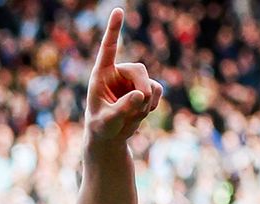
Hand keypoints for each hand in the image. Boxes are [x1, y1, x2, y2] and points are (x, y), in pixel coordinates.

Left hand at [85, 8, 162, 146]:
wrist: (109, 135)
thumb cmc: (102, 127)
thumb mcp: (108, 121)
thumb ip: (122, 108)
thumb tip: (141, 94)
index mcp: (101, 74)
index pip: (108, 48)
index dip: (114, 30)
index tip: (118, 11)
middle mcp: (118, 72)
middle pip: (139, 70)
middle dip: (142, 90)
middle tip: (140, 107)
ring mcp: (133, 79)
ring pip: (150, 83)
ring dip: (145, 103)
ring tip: (133, 116)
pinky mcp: (145, 87)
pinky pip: (157, 90)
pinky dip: (153, 103)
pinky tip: (143, 113)